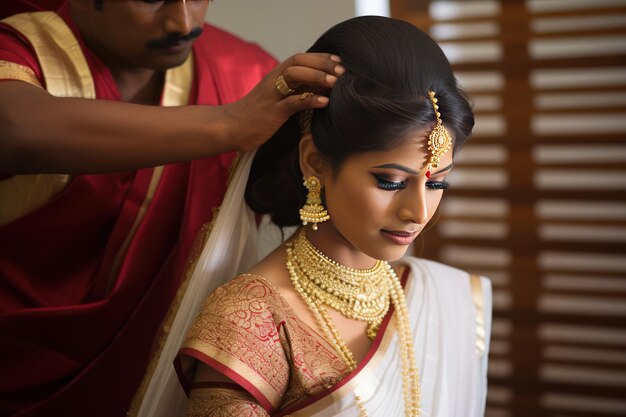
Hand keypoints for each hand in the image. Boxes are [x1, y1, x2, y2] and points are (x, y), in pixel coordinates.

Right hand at [224, 52, 343, 150]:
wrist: (231, 127)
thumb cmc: (257, 114)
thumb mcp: (277, 97)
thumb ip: (294, 90)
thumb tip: (321, 86)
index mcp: (276, 76)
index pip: (300, 58)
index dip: (321, 57)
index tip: (339, 61)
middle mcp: (274, 81)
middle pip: (299, 61)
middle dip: (322, 63)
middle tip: (343, 71)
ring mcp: (272, 95)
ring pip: (294, 76)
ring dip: (317, 76)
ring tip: (335, 82)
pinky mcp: (272, 112)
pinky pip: (292, 102)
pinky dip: (309, 100)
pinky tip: (324, 101)